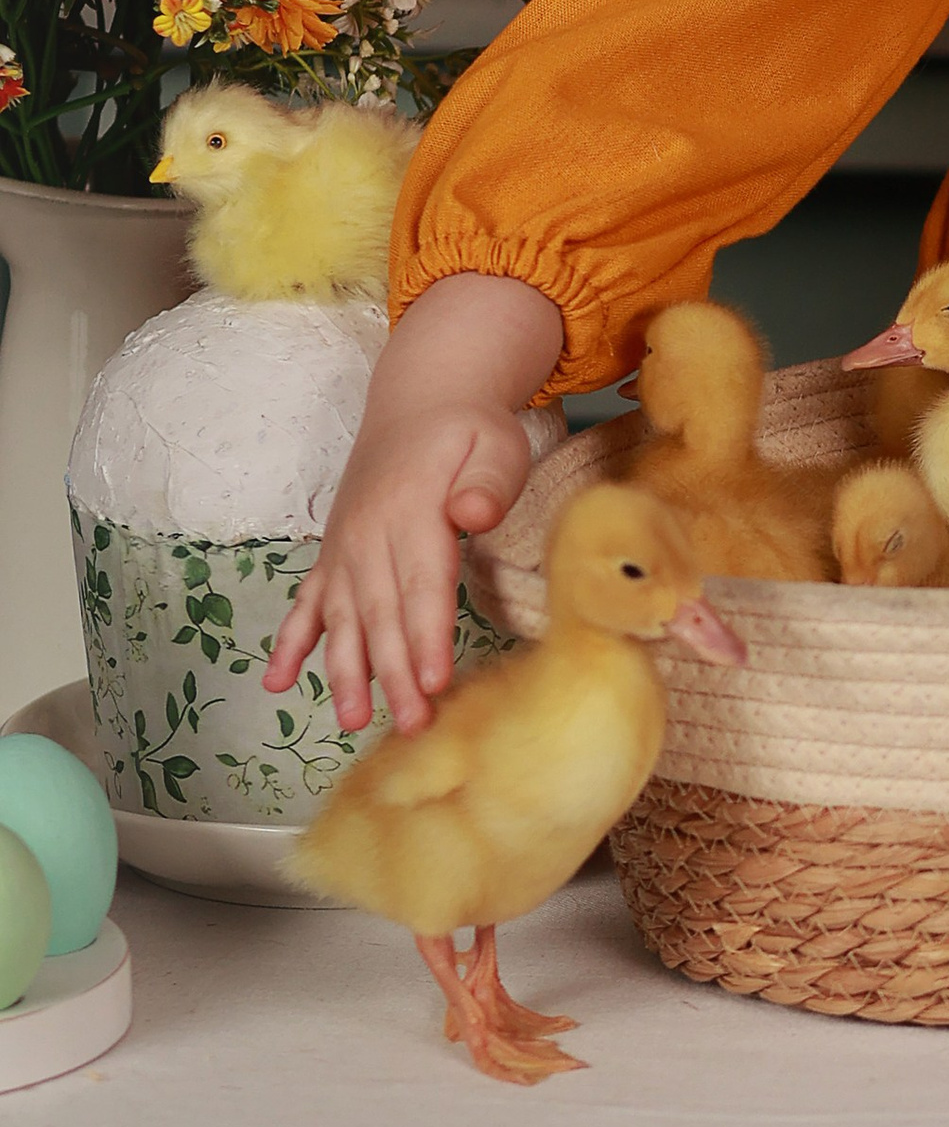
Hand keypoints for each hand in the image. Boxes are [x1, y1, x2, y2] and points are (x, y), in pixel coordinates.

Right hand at [265, 274, 564, 734]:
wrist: (420, 401)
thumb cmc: (467, 431)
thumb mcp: (494, 442)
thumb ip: (487, 481)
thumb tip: (474, 516)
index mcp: (412, 511)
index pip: (422, 585)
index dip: (427, 636)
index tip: (434, 683)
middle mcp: (369, 534)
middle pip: (382, 614)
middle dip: (395, 674)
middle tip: (411, 725)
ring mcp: (344, 547)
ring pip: (342, 618)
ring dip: (345, 671)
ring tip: (352, 720)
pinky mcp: (333, 554)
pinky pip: (305, 602)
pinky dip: (290, 642)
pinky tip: (276, 682)